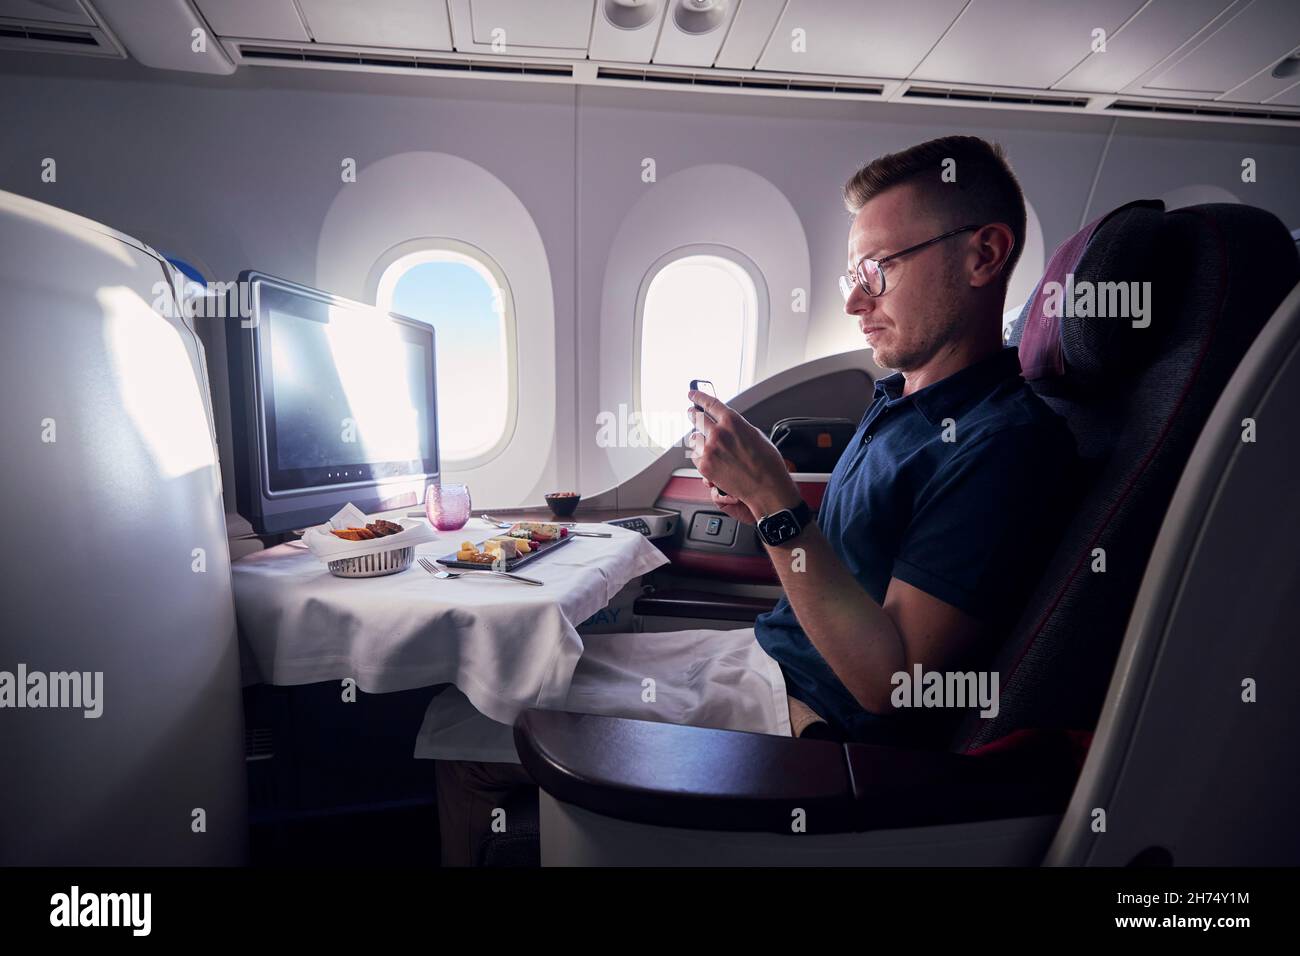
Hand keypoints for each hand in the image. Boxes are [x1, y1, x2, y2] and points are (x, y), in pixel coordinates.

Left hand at [687, 389, 800, 519]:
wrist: (766, 487)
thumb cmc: (766, 462)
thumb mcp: (755, 434)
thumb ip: (736, 426)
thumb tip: (724, 422)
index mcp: (732, 421)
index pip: (709, 403)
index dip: (698, 396)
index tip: (692, 394)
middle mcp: (718, 433)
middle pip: (697, 418)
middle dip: (694, 415)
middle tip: (692, 414)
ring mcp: (709, 450)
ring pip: (694, 438)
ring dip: (700, 439)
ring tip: (711, 446)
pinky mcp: (705, 466)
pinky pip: (695, 456)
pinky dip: (701, 456)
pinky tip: (713, 459)